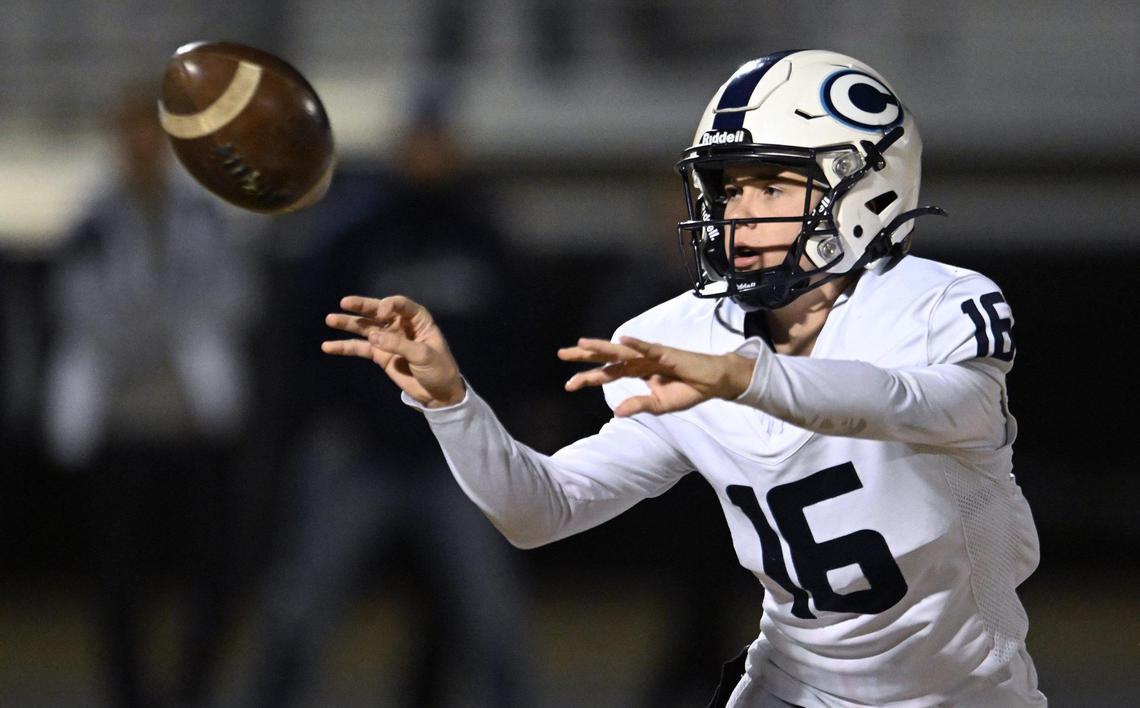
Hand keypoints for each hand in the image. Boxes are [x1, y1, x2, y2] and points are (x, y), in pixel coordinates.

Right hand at [322, 295, 465, 407]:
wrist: (439, 394)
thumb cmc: (439, 369)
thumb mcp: (424, 356)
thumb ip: (399, 345)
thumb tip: (372, 337)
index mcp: (418, 319)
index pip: (400, 305)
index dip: (388, 305)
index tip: (381, 313)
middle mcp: (400, 325)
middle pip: (378, 311)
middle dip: (361, 306)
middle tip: (344, 302)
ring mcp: (388, 340)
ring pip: (365, 327)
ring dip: (348, 323)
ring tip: (330, 319)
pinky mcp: (380, 355)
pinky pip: (360, 348)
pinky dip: (344, 347)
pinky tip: (328, 346)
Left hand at [557, 336, 755, 416]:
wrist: (712, 384)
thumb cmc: (687, 391)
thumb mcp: (659, 405)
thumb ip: (638, 406)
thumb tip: (616, 412)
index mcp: (636, 372)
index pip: (606, 374)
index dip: (588, 378)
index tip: (568, 385)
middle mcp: (639, 361)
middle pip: (607, 357)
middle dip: (584, 355)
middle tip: (561, 353)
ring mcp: (651, 355)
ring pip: (621, 351)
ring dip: (602, 347)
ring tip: (582, 343)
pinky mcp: (666, 353)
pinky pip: (648, 348)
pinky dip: (636, 344)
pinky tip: (621, 341)